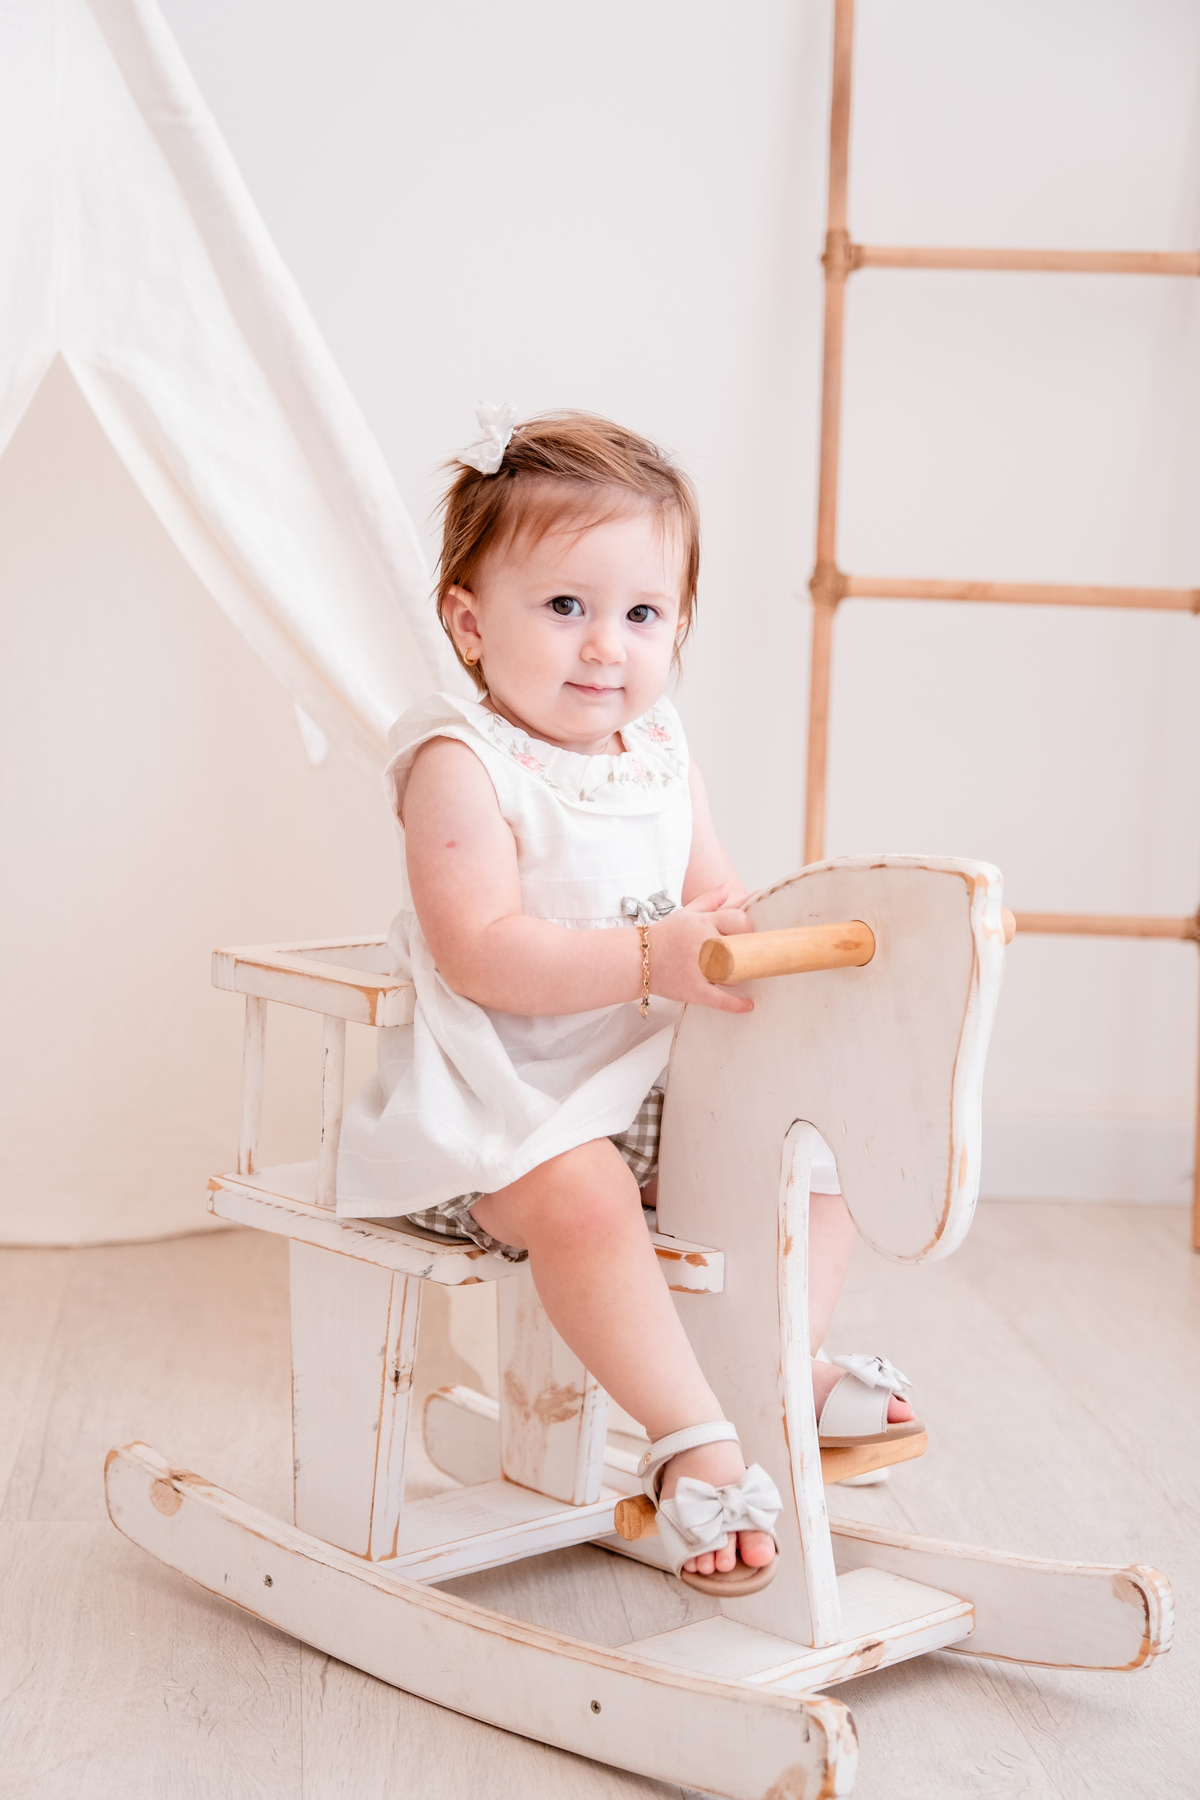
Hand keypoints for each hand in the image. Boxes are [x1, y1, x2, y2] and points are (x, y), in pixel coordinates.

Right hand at [647, 885, 754, 1013]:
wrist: (637, 959)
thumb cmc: (665, 936)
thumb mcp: (686, 913)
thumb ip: (710, 900)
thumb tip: (728, 886)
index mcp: (703, 923)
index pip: (738, 920)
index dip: (748, 927)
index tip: (750, 933)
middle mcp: (703, 944)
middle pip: (741, 948)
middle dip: (748, 952)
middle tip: (750, 955)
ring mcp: (699, 969)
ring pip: (734, 974)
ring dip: (738, 975)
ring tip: (734, 973)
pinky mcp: (694, 990)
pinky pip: (721, 999)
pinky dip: (736, 1004)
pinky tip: (748, 1005)